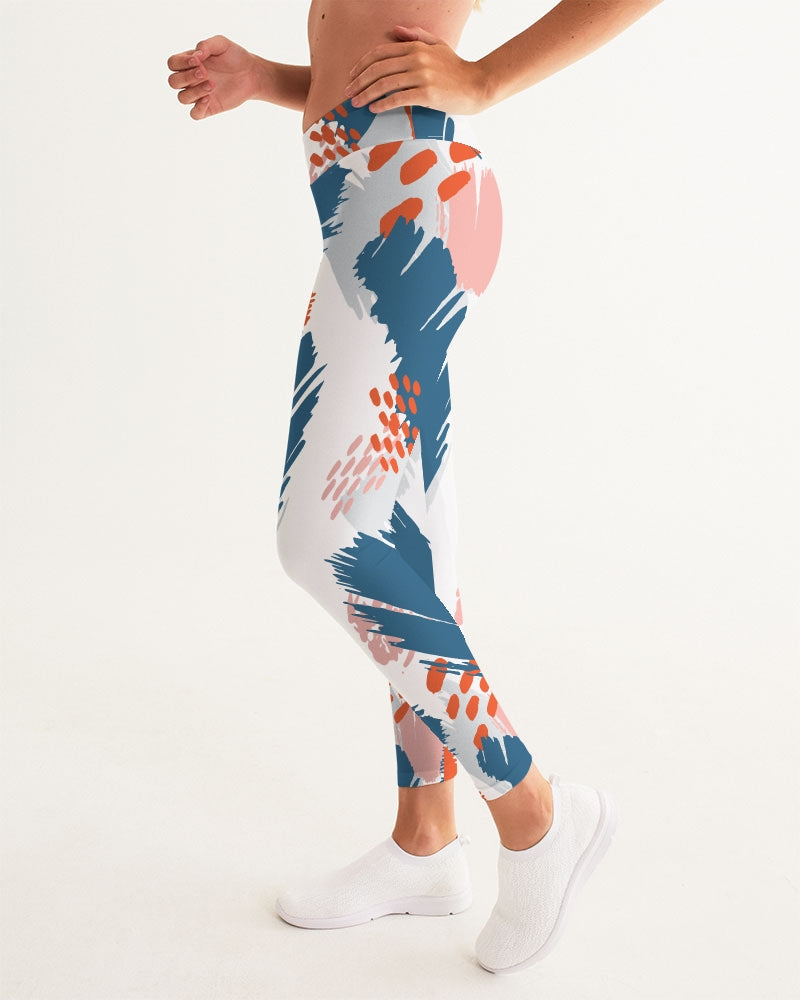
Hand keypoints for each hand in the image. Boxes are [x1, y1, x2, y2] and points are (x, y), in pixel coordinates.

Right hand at [166, 35, 259, 119]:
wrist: (251, 73)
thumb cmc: (234, 57)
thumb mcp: (221, 44)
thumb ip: (206, 45)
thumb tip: (196, 55)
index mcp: (189, 63)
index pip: (172, 64)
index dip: (181, 62)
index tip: (198, 60)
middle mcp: (190, 80)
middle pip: (173, 82)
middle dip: (186, 77)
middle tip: (204, 72)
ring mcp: (198, 95)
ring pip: (182, 98)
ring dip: (194, 91)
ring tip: (212, 85)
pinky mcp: (208, 108)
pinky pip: (194, 114)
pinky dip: (198, 108)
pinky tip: (209, 98)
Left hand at [344, 25, 487, 116]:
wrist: (476, 85)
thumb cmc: (456, 68)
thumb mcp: (437, 45)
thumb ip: (417, 36)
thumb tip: (396, 30)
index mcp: (415, 47)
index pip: (380, 53)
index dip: (362, 64)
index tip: (352, 76)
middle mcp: (416, 58)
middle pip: (378, 68)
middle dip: (359, 81)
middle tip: (347, 92)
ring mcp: (421, 75)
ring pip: (385, 83)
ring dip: (366, 94)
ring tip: (355, 103)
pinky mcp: (427, 93)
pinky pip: (398, 98)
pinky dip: (383, 103)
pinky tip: (373, 109)